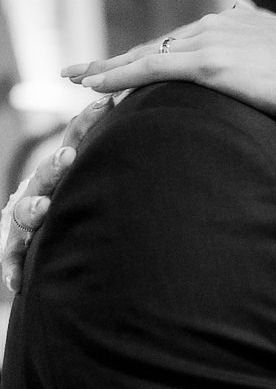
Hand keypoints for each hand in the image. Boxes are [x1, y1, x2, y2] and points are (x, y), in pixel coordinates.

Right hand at [2, 96, 114, 291]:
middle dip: (56, 165)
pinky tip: (17, 282)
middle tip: (70, 156)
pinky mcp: (18, 247)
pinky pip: (12, 258)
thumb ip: (122, 149)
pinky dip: (13, 269)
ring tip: (42, 208)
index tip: (105, 105)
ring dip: (33, 208)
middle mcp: (41, 190)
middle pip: (45, 174)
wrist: (44, 232)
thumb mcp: (99, 172)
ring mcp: (27, 218)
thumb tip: (148, 111)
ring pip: (26, 211)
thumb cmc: (81, 198)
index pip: (75, 140)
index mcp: (63, 169)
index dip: (87, 122)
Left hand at [60, 2, 275, 116]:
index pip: (187, 40)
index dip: (157, 53)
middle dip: (121, 58)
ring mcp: (211, 42)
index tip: (134, 62)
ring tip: (81, 78)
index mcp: (241, 24)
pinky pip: (150, 69)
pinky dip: (118, 76)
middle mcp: (220, 26)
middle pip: (160, 44)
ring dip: (111, 67)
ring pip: (147, 55)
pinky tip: (93, 85)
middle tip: (86, 69)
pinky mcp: (207, 64)